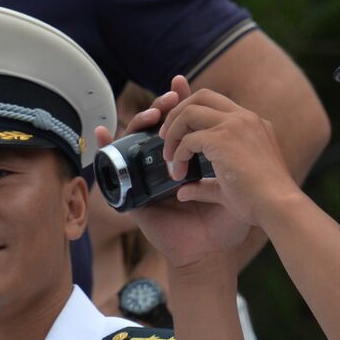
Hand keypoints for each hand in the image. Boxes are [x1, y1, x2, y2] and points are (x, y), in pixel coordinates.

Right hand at [93, 77, 249, 271]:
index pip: (180, 123)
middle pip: (157, 126)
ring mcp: (147, 177)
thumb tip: (237, 121)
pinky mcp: (133, 193)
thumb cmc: (226, 221)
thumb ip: (231, 155)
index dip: (179, 102)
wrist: (212, 252)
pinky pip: (113, 170)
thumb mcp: (233, 180)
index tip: (183, 87)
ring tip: (153, 114)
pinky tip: (103, 133)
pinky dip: (104, 149)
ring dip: (139, 121)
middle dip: (162, 107)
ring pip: (135, 140)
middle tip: (171, 99)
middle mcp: (166, 164)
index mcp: (189, 158)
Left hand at [158, 87, 304, 225]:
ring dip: (173, 130)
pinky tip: (178, 173)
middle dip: (178, 112)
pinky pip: (189, 139)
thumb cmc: (262, 202)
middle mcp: (246, 118)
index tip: (180, 130)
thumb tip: (183, 192)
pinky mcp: (223, 139)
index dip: (194, 111)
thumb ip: (207, 185)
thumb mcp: (232, 186)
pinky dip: (178, 154)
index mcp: (253, 124)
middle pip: (202, 96)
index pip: (217, 103)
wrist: (279, 207)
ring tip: (168, 156)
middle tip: (165, 137)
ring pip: (190, 111)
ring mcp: (235, 125)